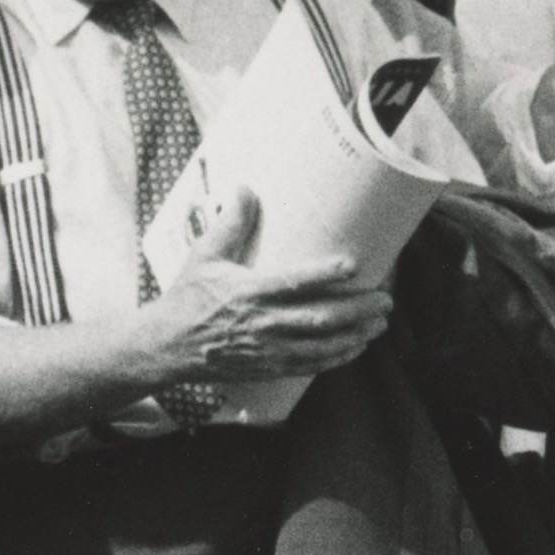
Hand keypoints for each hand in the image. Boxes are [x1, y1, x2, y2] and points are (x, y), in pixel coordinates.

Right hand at [142, 189, 393, 391]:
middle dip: (357, 310)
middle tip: (385, 299)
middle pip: (320, 318)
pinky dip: (337, 358)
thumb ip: (230, 223)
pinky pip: (311, 365)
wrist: (169, 346)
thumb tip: (246, 188)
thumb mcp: (205, 255)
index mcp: (248, 292)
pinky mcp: (270, 366)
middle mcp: (263, 323)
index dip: (325, 274)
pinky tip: (357, 348)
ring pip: (322, 345)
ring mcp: (269, 349)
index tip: (353, 265)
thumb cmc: (188, 297)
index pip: (293, 283)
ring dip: (356, 335)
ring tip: (380, 323)